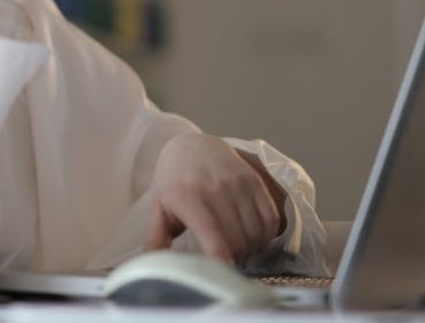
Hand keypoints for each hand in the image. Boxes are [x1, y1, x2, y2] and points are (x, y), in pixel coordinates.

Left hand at [145, 133, 286, 265]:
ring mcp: (238, 184)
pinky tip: (253, 239)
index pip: (214, 239)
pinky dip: (266, 236)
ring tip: (238, 252)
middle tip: (227, 263)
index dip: (222, 263)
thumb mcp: (158, 208)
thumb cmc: (173, 182)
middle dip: (235, 260)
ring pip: (256, 233)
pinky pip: (270, 218)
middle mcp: (216, 189)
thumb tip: (154, 268)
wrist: (192, 146)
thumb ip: (156, 239)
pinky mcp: (255, 181)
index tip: (222, 278)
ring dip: (251, 250)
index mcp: (188, 198)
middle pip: (238, 241)